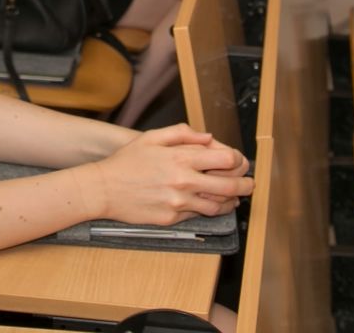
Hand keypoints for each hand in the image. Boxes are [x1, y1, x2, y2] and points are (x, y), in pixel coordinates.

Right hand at [90, 125, 254, 223]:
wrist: (103, 189)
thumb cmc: (126, 162)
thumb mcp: (151, 137)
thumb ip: (182, 134)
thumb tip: (208, 137)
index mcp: (180, 157)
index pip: (226, 158)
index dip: (238, 160)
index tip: (239, 161)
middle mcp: (183, 180)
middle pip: (229, 185)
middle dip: (245, 185)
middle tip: (250, 184)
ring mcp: (178, 202)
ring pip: (217, 205)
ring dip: (231, 201)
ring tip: (236, 198)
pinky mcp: (172, 219)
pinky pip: (198, 215)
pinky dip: (210, 211)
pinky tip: (213, 207)